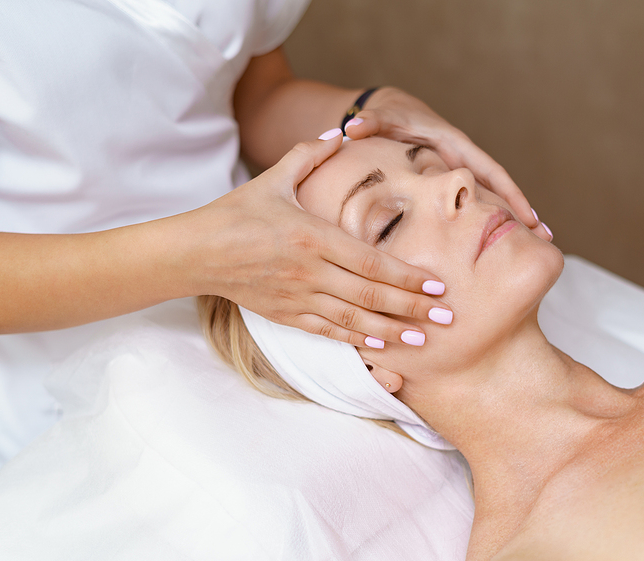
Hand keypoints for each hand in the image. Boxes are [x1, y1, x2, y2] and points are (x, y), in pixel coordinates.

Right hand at [192, 129, 451, 347]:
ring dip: (392, 331)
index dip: (407, 277)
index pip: (372, 261)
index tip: (436, 285)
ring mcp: (298, 297)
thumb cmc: (237, 212)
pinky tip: (380, 345)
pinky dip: (356, 340)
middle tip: (447, 318)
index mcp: (313, 236)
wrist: (195, 251)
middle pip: (371, 295)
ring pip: (354, 320)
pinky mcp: (286, 315)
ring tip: (422, 340)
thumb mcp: (274, 178)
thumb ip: (310, 154)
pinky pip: (328, 332)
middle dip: (413, 308)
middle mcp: (310, 271)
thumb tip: (342, 131)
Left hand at [343, 87, 551, 240]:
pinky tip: (499, 244)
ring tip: (535, 246)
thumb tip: (353, 128)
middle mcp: (464, 160)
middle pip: (499, 189)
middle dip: (522, 212)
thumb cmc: (390, 117)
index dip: (510, 194)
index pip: (489, 172)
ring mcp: (461, 173)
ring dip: (513, 220)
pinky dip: (490, 221)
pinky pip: (475, 204)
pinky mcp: (454, 184)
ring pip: (490, 199)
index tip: (528, 217)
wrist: (393, 114)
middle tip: (544, 239)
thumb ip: (371, 125)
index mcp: (455, 146)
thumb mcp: (382, 120)